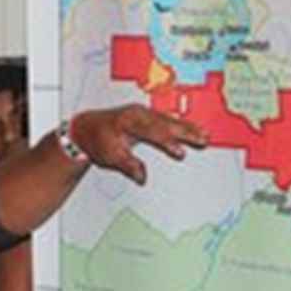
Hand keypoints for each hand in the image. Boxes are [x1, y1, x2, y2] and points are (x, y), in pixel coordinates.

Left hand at [71, 105, 205, 184]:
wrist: (85, 128)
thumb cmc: (96, 140)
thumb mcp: (109, 156)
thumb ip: (128, 165)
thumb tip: (142, 178)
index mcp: (129, 120)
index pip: (152, 131)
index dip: (168, 142)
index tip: (180, 152)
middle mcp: (138, 113)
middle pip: (165, 122)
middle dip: (185, 132)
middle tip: (202, 139)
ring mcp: (143, 113)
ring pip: (169, 119)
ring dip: (187, 127)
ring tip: (204, 136)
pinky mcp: (146, 116)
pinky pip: (166, 119)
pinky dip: (180, 124)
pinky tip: (192, 129)